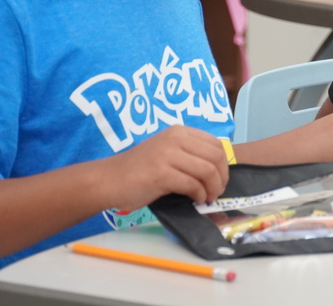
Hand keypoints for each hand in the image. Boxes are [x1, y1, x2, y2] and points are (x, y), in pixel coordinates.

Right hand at [100, 125, 228, 209]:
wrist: (108, 179)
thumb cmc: (139, 170)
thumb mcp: (167, 153)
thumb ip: (188, 155)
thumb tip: (217, 171)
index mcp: (179, 132)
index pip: (215, 144)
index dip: (223, 164)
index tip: (220, 179)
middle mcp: (175, 138)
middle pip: (215, 157)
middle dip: (221, 177)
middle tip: (216, 192)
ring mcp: (167, 155)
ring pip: (207, 170)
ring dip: (212, 188)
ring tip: (207, 198)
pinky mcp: (161, 174)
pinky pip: (192, 184)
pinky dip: (199, 195)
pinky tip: (195, 200)